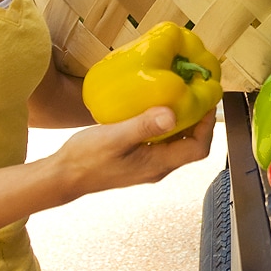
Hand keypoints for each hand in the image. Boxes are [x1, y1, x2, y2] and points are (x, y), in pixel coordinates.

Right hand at [51, 105, 217, 199]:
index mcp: (158, 164)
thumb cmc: (87, 159)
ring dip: (182, 121)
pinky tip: (153, 108)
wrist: (63, 176)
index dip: (207, 126)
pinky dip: (164, 125)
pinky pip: (160, 141)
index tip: (206, 102)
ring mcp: (148, 164)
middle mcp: (158, 167)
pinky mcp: (137, 159)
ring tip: (179, 96)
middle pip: (190, 145)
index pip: (198, 149)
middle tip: (195, 94)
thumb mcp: (115, 138)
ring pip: (176, 143)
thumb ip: (144, 126)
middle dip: (198, 121)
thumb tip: (172, 113)